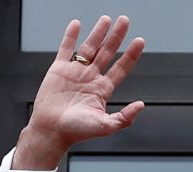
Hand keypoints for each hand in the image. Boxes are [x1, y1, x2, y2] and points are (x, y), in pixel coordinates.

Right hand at [12, 16, 145, 169]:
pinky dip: (70, 36)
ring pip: (89, 47)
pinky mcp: (58, 69)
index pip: (121, 68)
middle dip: (117, 36)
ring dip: (98, 33)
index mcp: (103, 90)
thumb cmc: (76, 131)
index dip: (131, 55)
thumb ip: (125, 117)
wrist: (51, 130)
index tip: (140, 41)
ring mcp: (75, 72)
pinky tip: (77, 24)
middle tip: (125, 20)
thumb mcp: (105, 126)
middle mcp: (91, 78)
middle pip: (107, 52)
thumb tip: (141, 105)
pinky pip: (66, 48)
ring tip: (107, 19)